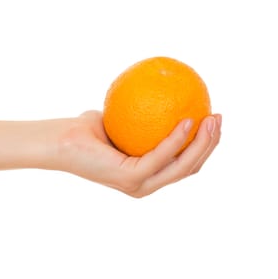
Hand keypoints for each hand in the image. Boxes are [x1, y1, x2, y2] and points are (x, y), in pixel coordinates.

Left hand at [58, 110, 221, 196]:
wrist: (59, 140)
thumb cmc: (85, 129)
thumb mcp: (121, 117)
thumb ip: (145, 114)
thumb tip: (168, 94)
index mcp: (147, 174)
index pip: (185, 164)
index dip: (205, 145)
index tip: (213, 118)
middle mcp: (146, 184)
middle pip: (190, 168)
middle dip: (210, 144)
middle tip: (218, 117)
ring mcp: (139, 185)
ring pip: (182, 167)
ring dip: (202, 143)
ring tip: (211, 118)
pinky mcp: (130, 178)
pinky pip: (160, 156)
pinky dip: (176, 139)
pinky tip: (188, 120)